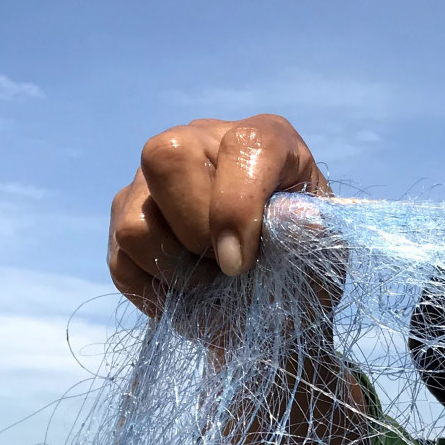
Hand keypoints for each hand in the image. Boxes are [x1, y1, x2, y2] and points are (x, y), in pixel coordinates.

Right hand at [107, 115, 330, 317]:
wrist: (276, 304)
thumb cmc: (303, 268)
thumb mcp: (324, 254)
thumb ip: (312, 237)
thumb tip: (297, 220)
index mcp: (265, 140)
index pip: (244, 145)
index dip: (237, 207)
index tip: (242, 264)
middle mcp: (202, 142)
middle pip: (165, 158)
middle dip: (196, 232)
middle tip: (230, 269)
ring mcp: (154, 178)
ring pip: (134, 222)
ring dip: (176, 271)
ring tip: (212, 282)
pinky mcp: (126, 217)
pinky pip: (120, 260)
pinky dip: (155, 291)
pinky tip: (188, 290)